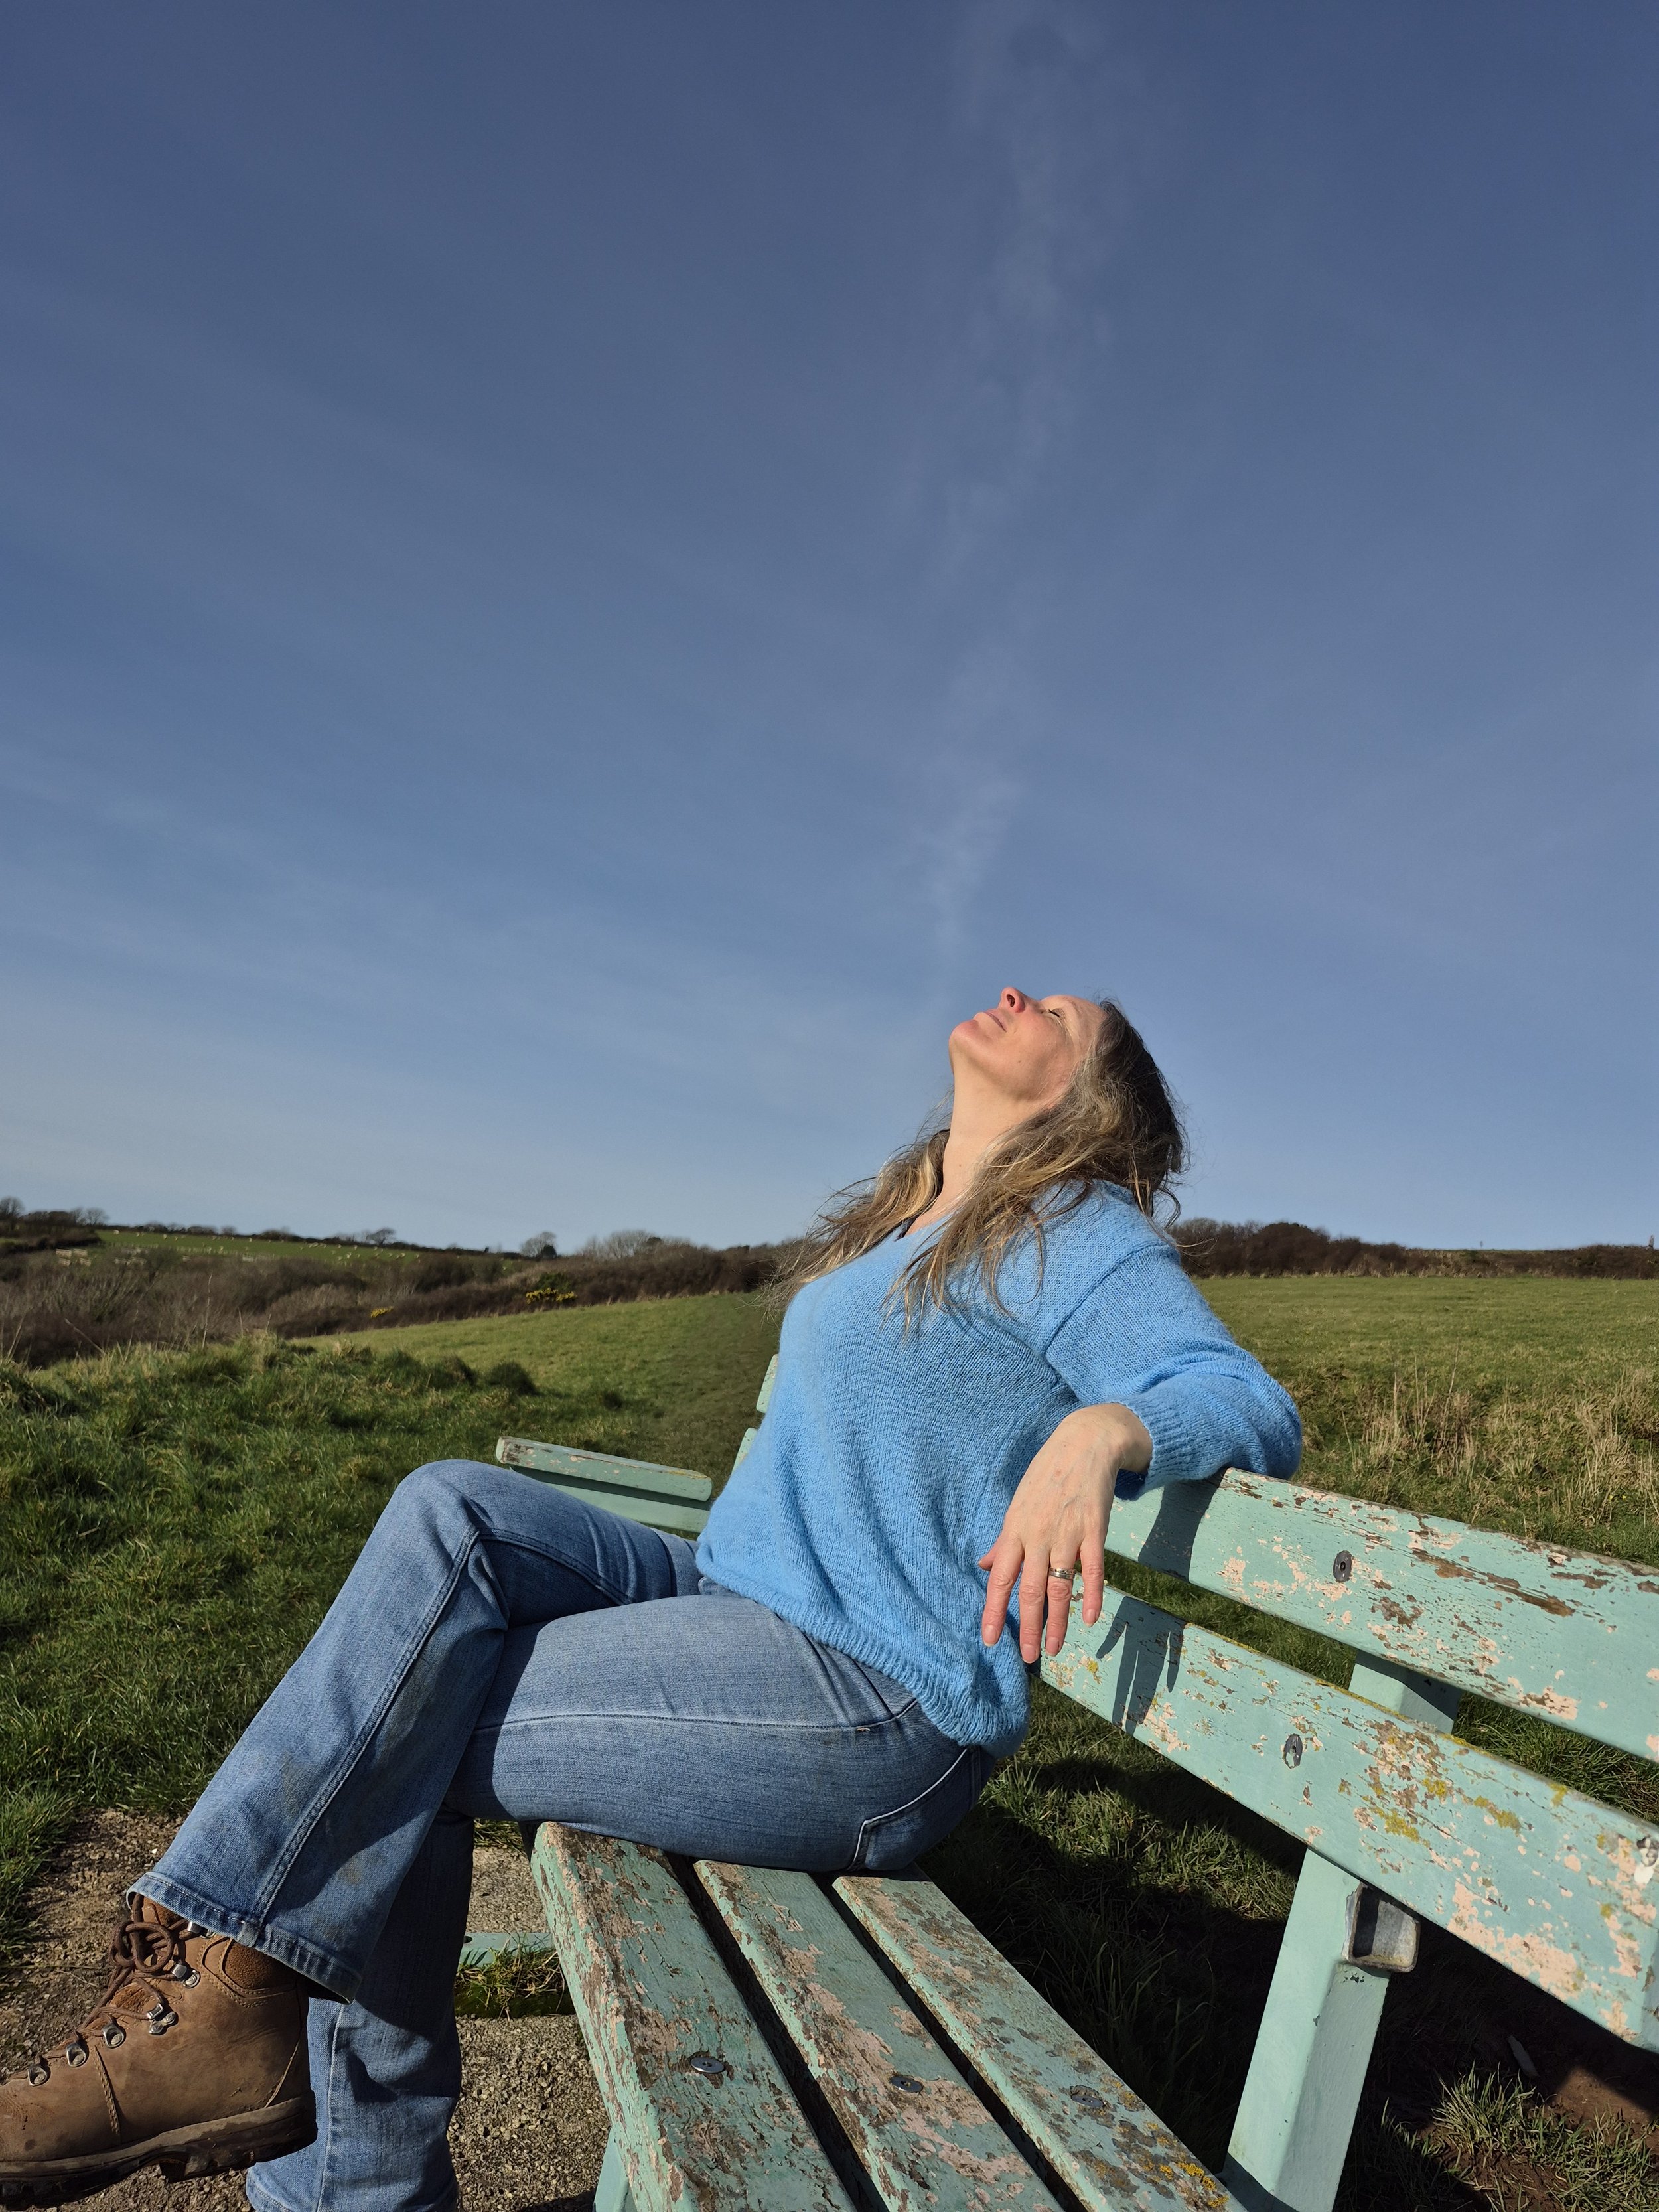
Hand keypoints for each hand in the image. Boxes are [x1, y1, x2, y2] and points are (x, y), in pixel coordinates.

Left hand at [978, 1403, 1152, 1662]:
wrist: (1085, 1444)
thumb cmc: (1046, 1477)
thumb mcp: (1017, 1506)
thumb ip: (1003, 1541)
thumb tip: (985, 1566)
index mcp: (1015, 1531)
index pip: (1000, 1578)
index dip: (992, 1610)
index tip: (988, 1640)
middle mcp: (1038, 1536)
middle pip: (1029, 1590)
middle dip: (1026, 1626)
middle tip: (1025, 1658)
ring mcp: (1068, 1534)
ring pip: (1059, 1586)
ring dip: (1057, 1622)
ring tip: (1052, 1649)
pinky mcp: (1094, 1529)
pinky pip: (1093, 1568)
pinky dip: (1091, 1594)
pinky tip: (1089, 1618)